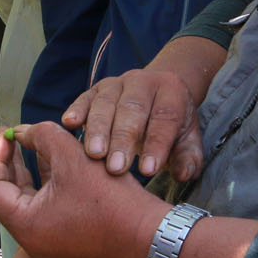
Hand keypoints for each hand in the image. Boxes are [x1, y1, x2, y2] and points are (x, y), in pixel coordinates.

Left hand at [0, 122, 165, 257]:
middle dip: (9, 161)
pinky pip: (45, 204)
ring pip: (28, 197)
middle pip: (6, 193)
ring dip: (28, 169)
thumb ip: (41, 136)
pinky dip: (46, 181)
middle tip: (14, 134)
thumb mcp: (71, 156)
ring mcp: (48, 238)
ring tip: (31, 140)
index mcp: (24, 223)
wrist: (148, 233)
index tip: (5, 132)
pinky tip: (51, 157)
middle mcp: (31, 236)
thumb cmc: (109, 198)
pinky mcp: (65, 235)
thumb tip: (22, 131)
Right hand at [64, 68, 204, 180]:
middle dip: (122, 139)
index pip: (164, 118)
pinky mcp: (96, 89)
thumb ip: (188, 158)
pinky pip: (85, 97)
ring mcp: (117, 83)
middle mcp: (143, 82)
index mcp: (171, 92)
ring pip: (106, 103)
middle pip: (132, 109)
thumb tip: (182, 174)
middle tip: (115, 168)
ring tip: (94, 154)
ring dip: (98, 129)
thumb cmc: (172, 124)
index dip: (156, 144)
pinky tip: (69, 124)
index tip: (147, 171)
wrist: (159, 92)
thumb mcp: (188, 139)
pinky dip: (77, 109)